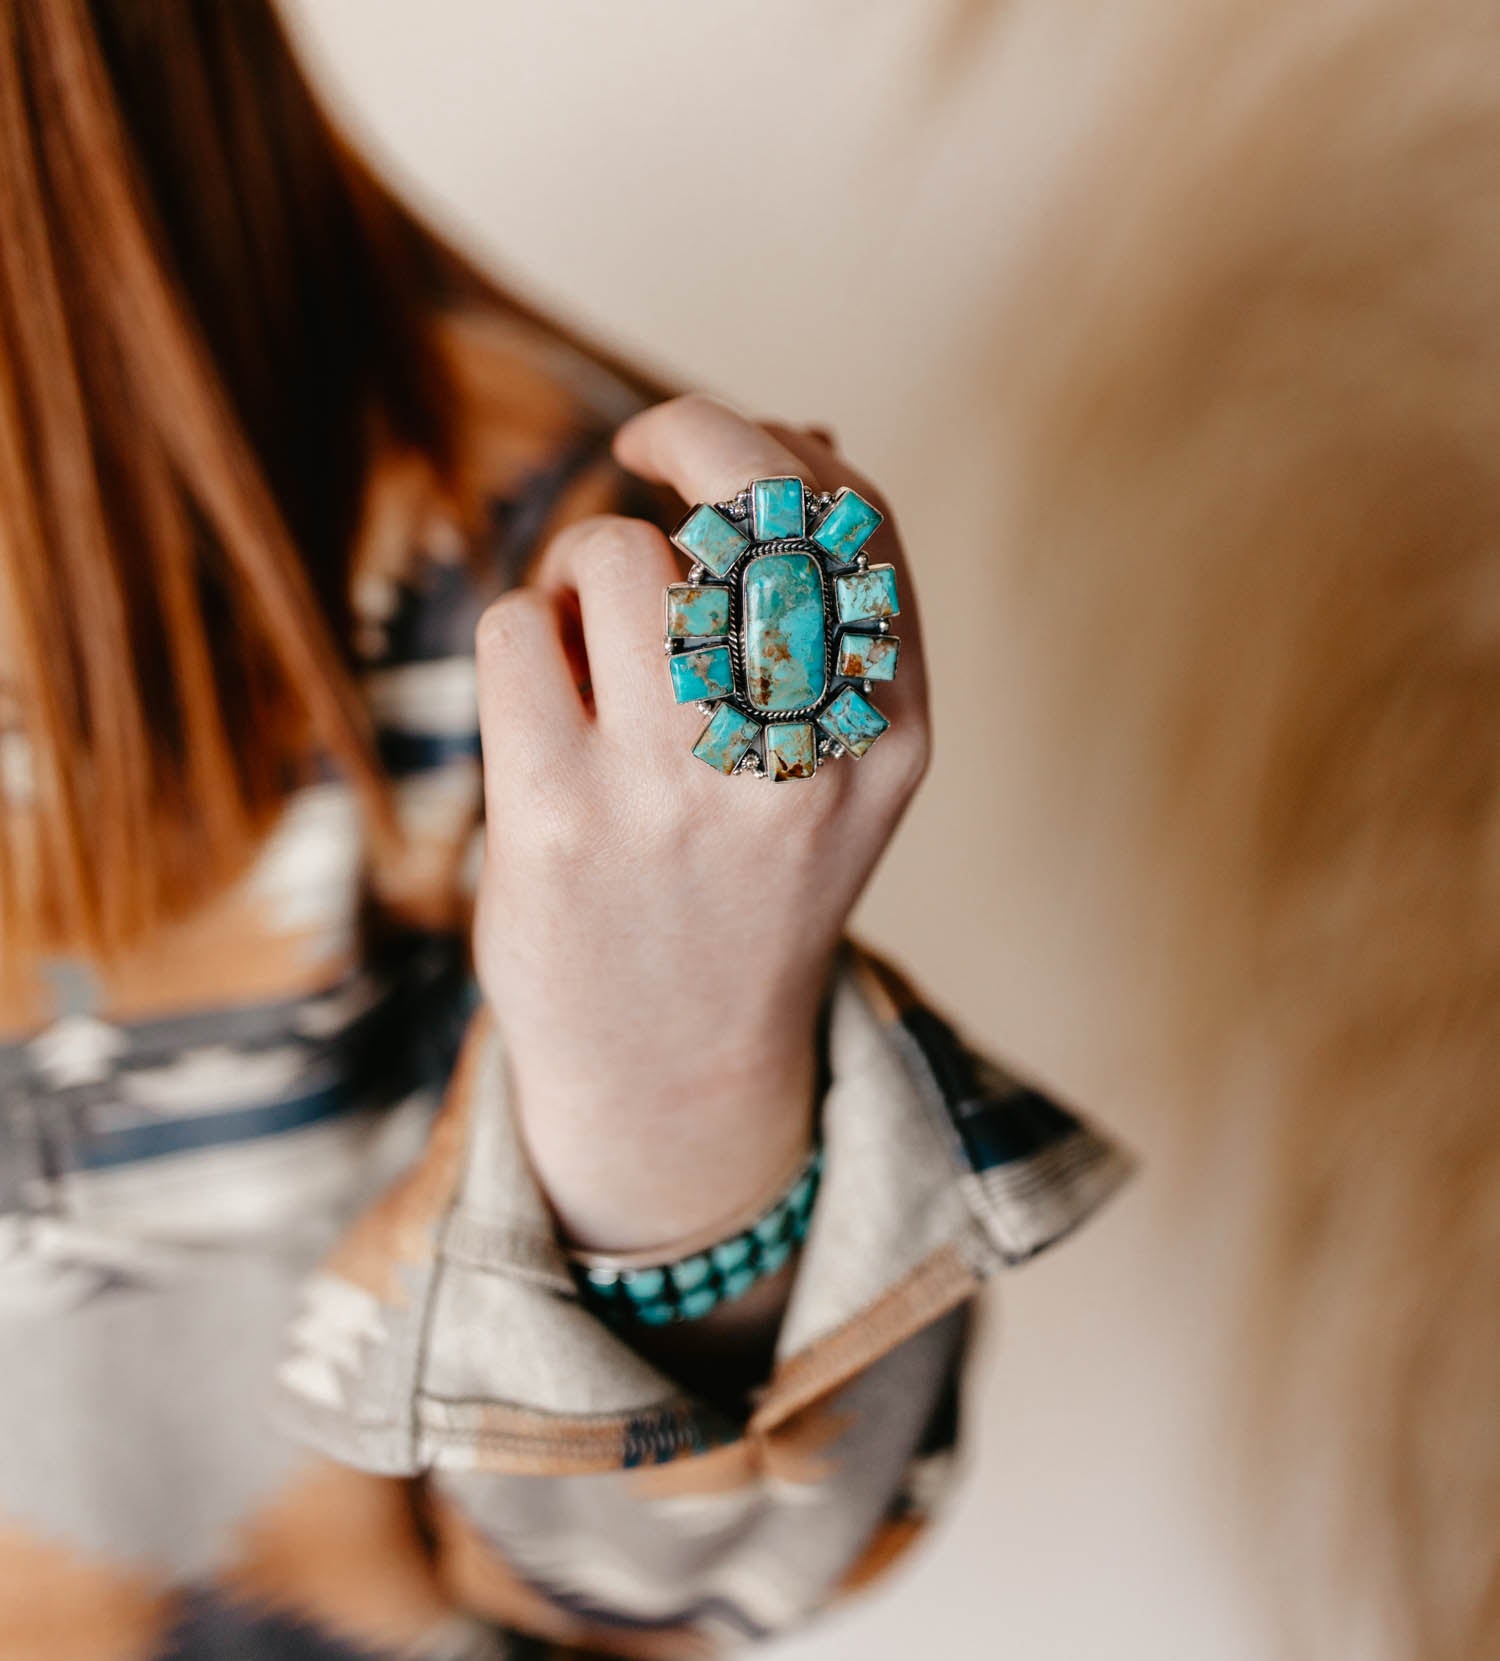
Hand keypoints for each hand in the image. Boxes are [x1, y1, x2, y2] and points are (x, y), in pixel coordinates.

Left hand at [473, 397, 929, 1251]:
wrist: (674, 1072)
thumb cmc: (746, 891)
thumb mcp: (839, 773)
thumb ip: (833, 621)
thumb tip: (810, 434)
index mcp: (889, 737)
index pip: (855, 521)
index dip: (775, 437)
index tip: (706, 445)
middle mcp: (802, 758)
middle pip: (752, 504)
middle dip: (689, 436)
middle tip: (642, 450)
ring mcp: (679, 791)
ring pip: (614, 554)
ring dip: (582, 567)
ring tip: (585, 647)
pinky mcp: (558, 820)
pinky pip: (516, 627)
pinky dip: (519, 634)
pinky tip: (541, 706)